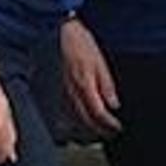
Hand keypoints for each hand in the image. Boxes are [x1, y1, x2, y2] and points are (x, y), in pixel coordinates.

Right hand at [56, 18, 121, 136]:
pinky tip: (74, 124)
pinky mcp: (48, 92)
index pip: (99, 114)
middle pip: (85, 122)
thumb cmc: (78, 41)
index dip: (110, 125)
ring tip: (94, 132)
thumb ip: (106, 84)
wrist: (54, 30)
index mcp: (84, 85)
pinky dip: (68, 123)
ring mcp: (57, 94)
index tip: (118, 128)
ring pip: (70, 122)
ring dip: (84, 131)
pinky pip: (58, 115)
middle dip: (99, 131)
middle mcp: (69, 94)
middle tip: (109, 134)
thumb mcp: (98, 60)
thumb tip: (114, 104)